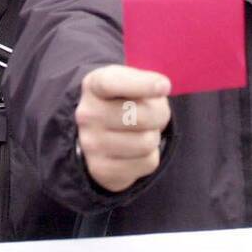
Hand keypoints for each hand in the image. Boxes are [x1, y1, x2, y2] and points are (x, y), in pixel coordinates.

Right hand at [75, 65, 170, 192]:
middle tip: (153, 115)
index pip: (112, 83)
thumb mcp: (131, 82)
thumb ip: (145, 82)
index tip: (164, 86)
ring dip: (154, 137)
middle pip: (143, 116)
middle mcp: (87, 114)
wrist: (103, 135)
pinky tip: (136, 150)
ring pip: (147, 142)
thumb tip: (161, 86)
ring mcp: (91, 144)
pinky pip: (148, 163)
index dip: (142, 84)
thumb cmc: (125, 102)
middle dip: (160, 115)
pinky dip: (150, 156)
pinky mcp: (101, 170)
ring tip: (141, 132)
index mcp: (93, 85)